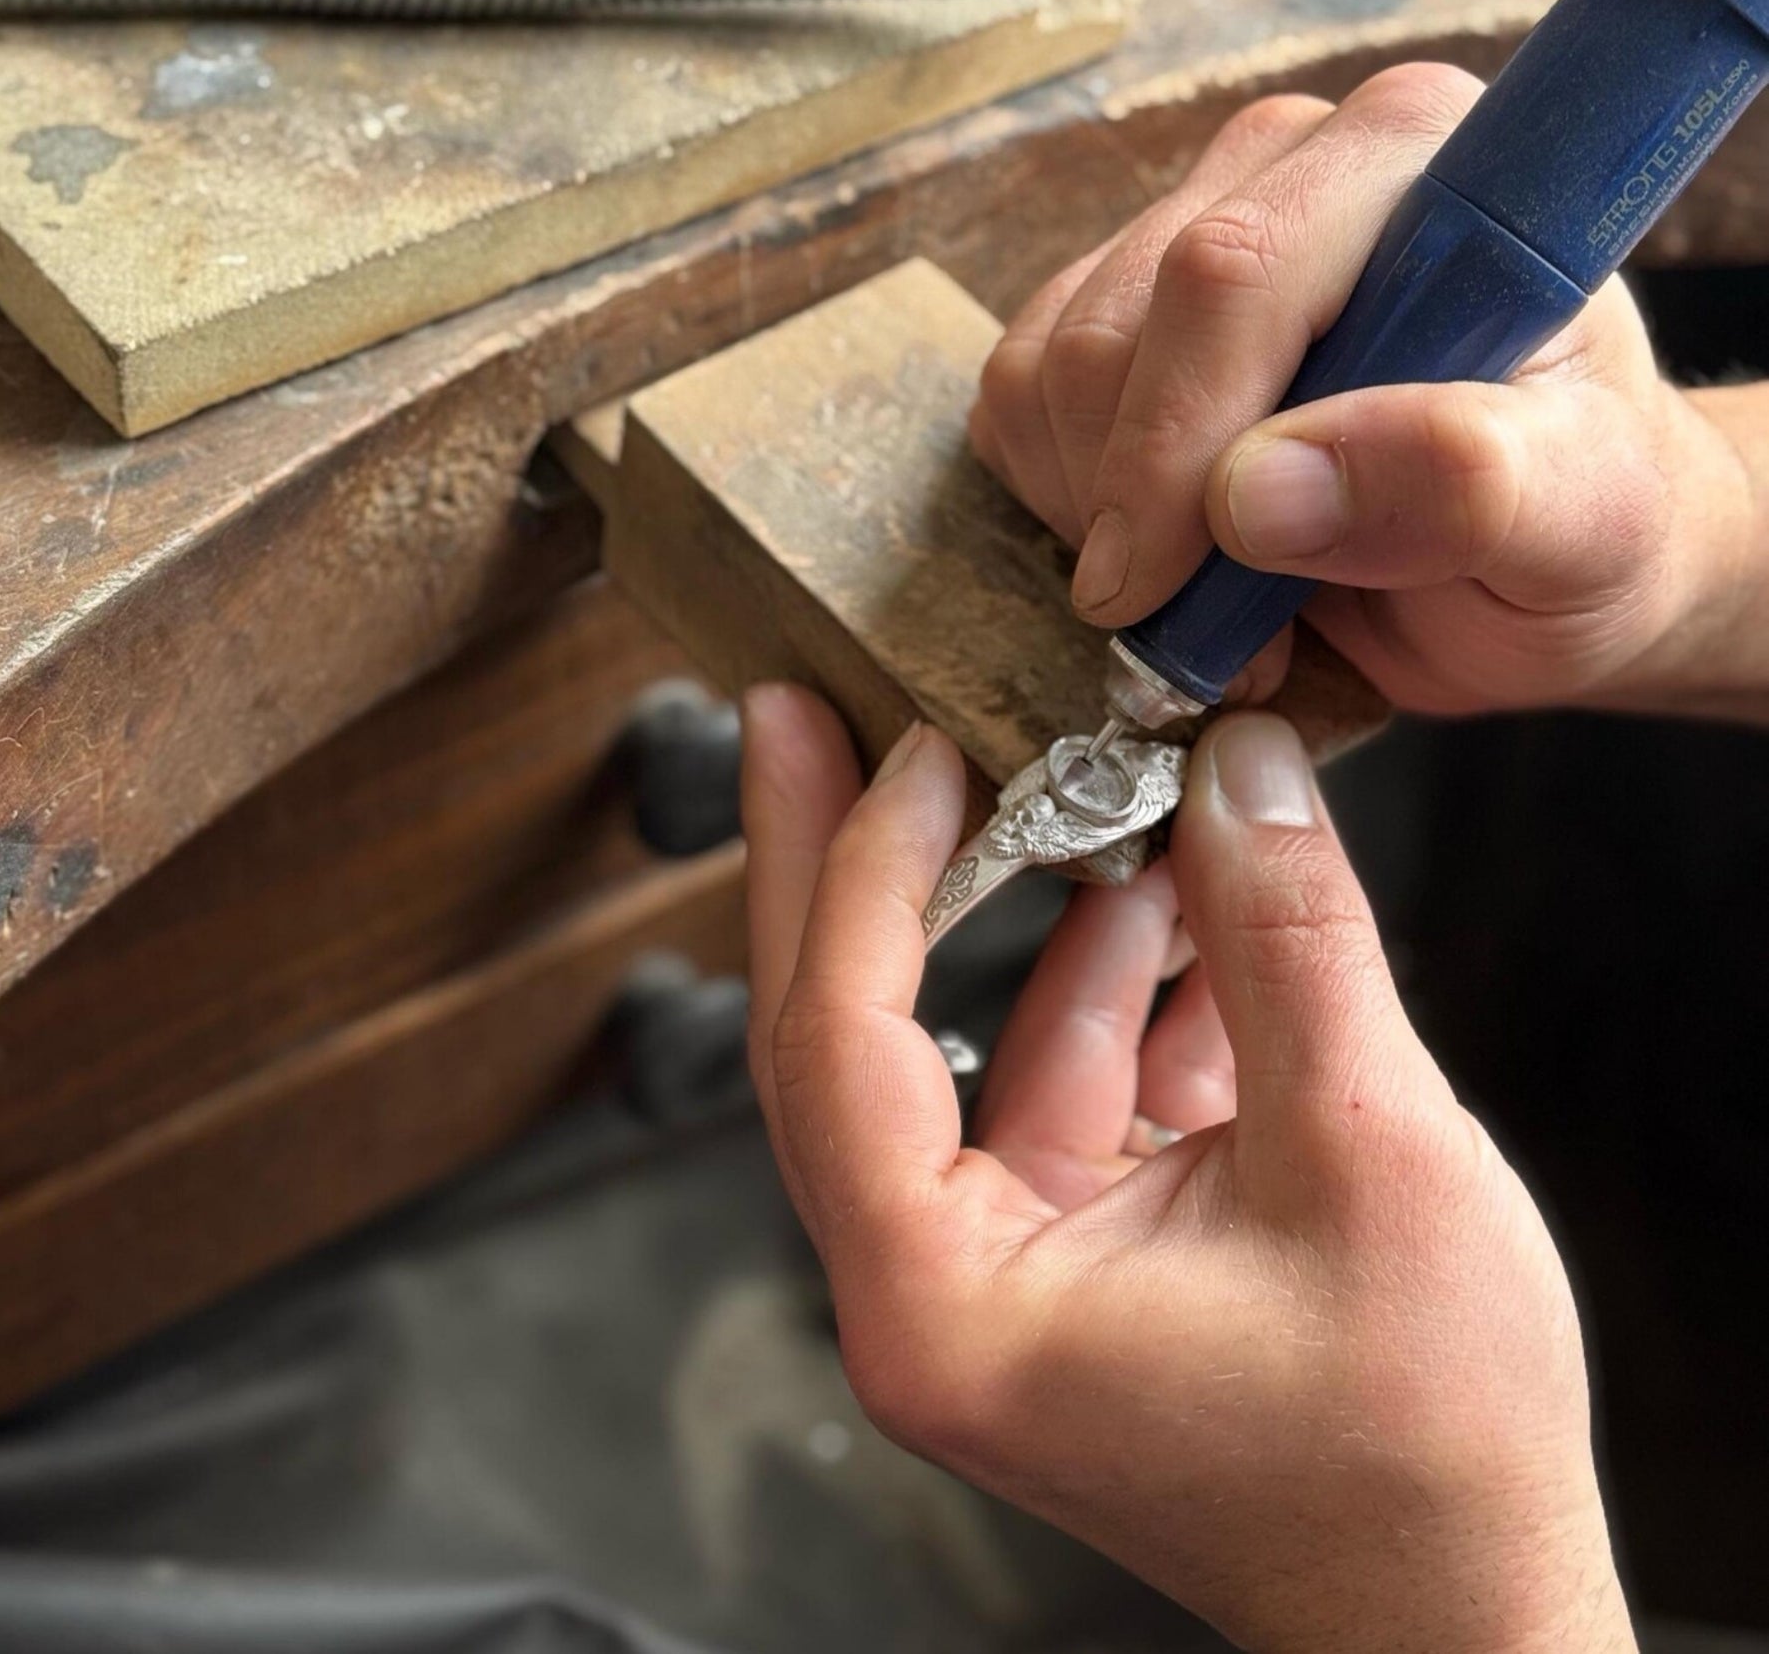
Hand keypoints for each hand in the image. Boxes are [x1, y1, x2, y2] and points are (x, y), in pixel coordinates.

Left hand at [742, 683, 1633, 1653]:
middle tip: (811, 716)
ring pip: (978, 1040)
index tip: (901, 750)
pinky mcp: (1080, 1247)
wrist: (1470, 1604)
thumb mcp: (1363, 1159)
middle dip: (849, 867)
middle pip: (846, 1035)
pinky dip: (1122, 987)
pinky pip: (1066, 1080)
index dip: (863, 876)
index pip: (841, 1047)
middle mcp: (944, 1291)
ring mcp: (1008, 1268)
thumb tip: (1240, 772)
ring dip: (1049, 911)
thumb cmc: (1414, 1465)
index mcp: (948, 1307)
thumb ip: (1285, 944)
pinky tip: (1182, 899)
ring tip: (1105, 785)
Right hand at [969, 62, 1758, 716]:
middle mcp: (1287, 165)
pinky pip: (1013, 409)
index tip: (1158, 593)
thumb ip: (1462, 486)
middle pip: (1110, 330)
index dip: (1169, 444)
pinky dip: (1066, 508)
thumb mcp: (1582, 528)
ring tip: (1225, 602)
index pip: (1227, 274)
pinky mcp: (1111, 306)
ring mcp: (1183, 227)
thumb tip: (1255, 492)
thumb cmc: (1584, 530)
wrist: (1535, 560)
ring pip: (1043, 375)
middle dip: (1138, 512)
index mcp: (1416, 159)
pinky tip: (1172, 552)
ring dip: (1099, 521)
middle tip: (1236, 636)